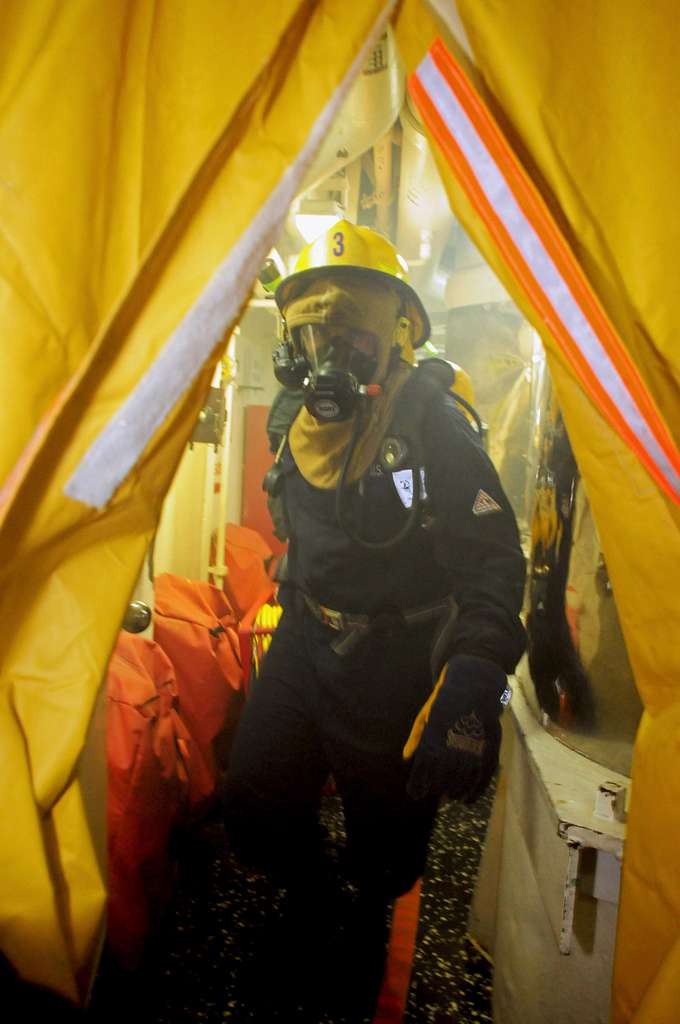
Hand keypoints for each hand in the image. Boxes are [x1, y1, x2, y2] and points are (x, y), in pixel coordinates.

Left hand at [403, 654, 507, 802]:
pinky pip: (486, 770)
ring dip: (457, 790)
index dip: (419, 780)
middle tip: (436, 795)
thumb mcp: (427, 713)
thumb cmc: (447, 699)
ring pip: (466, 773)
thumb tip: (406, 759)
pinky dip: (478, 788)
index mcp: (437, 725)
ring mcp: (476, 736)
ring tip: (451, 796)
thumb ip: (416, 736)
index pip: (425, 761)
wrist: (476, 679)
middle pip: (445, 770)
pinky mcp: (493, 739)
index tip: (414, 793)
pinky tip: (469, 798)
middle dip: (438, 788)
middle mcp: (456, 732)